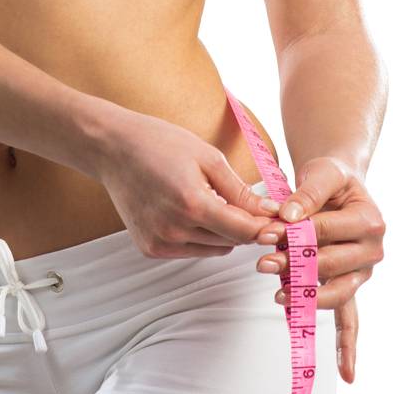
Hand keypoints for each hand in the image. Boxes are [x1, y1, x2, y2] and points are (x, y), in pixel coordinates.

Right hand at [94, 110, 281, 260]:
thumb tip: (270, 213)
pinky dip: (200, 236)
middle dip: (245, 226)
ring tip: (213, 201)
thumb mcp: (208, 157)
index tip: (280, 222)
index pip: (243, 231)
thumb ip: (240, 191)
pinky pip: (191, 250)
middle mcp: (173, 230)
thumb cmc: (160, 143)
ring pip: (213, 249)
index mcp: (192, 204)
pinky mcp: (150, 248)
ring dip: (222, 232)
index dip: (265, 228)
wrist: (112, 149)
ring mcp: (159, 242)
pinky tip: (191, 210)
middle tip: (251, 205)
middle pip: (231, 242)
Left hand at [252, 156, 385, 382]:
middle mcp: (372, 251)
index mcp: (370, 221)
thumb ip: (306, 193)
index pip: (324, 232)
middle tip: (262, 262)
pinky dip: (348, 346)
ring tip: (276, 294)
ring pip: (334, 294)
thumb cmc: (330, 178)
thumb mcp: (321, 172)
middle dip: (292, 265)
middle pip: (327, 265)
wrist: (340, 185)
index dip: (293, 233)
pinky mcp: (350, 287)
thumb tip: (286, 218)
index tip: (264, 233)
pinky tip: (347, 374)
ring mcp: (362, 273)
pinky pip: (351, 320)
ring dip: (305, 297)